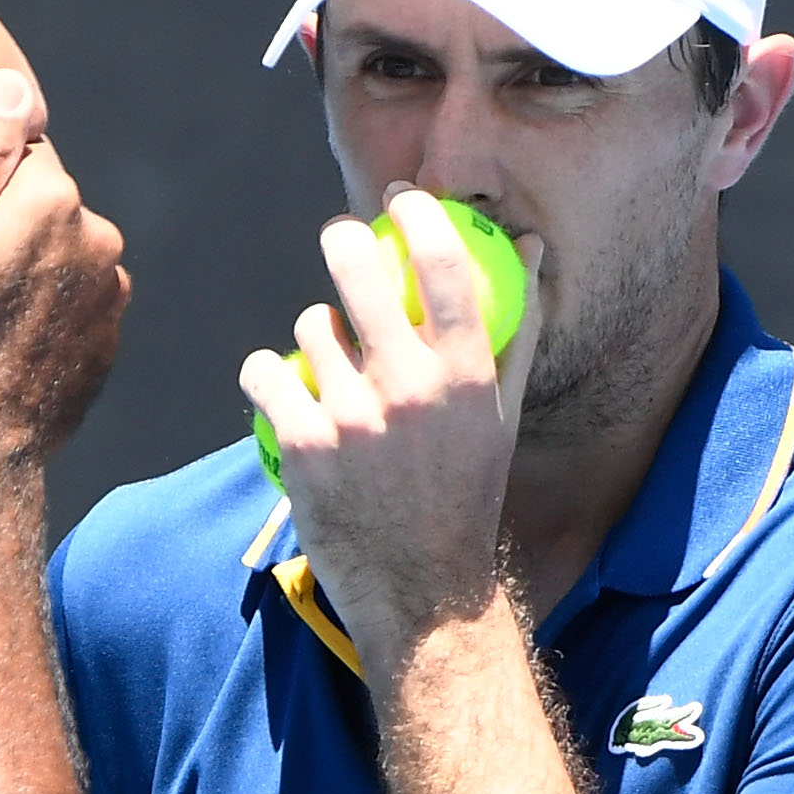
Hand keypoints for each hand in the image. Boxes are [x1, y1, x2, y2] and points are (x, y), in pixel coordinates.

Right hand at [0, 65, 129, 466]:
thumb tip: (15, 88)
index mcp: (54, 200)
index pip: (18, 148)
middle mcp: (99, 235)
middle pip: (43, 195)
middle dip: (5, 220)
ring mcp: (112, 287)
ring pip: (59, 243)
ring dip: (26, 262)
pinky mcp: (110, 328)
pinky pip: (73, 289)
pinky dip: (45, 302)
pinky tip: (9, 337)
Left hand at [240, 186, 542, 655]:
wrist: (424, 591)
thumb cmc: (467, 495)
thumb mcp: (503, 414)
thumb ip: (518, 327)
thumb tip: (529, 247)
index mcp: (466, 373)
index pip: (442, 261)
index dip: (418, 215)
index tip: (401, 201)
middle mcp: (411, 385)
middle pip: (357, 268)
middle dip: (343, 243)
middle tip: (342, 247)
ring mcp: (353, 414)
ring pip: (310, 325)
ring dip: (315, 336)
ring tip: (331, 369)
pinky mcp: (303, 443)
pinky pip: (265, 370)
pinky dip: (268, 375)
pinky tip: (282, 391)